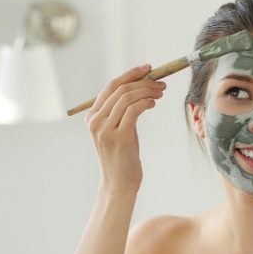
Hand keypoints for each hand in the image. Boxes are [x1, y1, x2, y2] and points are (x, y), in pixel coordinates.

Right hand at [86, 64, 165, 193]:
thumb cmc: (122, 158)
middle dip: (143, 82)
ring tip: (161, 93)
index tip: (148, 69)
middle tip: (161, 83)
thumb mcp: (118, 131)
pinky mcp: (118, 137)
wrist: (118, 184)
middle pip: (120, 89)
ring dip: (148, 91)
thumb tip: (141, 90)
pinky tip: (154, 104)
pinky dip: (146, 102)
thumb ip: (122, 112)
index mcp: (91, 116)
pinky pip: (134, 110)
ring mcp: (104, 129)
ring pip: (127, 98)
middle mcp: (95, 121)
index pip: (111, 86)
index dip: (130, 74)